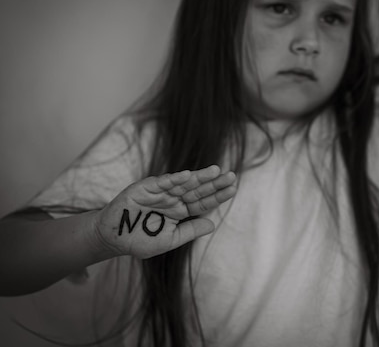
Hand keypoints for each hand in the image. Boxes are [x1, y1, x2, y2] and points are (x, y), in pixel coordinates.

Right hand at [93, 165, 236, 258]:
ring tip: (215, 171)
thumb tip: (213, 224)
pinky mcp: (146, 188)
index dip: (217, 196)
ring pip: (183, 183)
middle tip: (231, 176)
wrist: (111, 238)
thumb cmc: (139, 240)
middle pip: (197, 190)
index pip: (203, 203)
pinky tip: (188, 175)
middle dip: (214, 183)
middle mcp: (173, 200)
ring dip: (199, 177)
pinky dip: (174, 178)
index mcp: (180, 212)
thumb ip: (190, 231)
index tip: (233, 189)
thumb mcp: (169, 240)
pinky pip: (162, 182)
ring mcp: (161, 192)